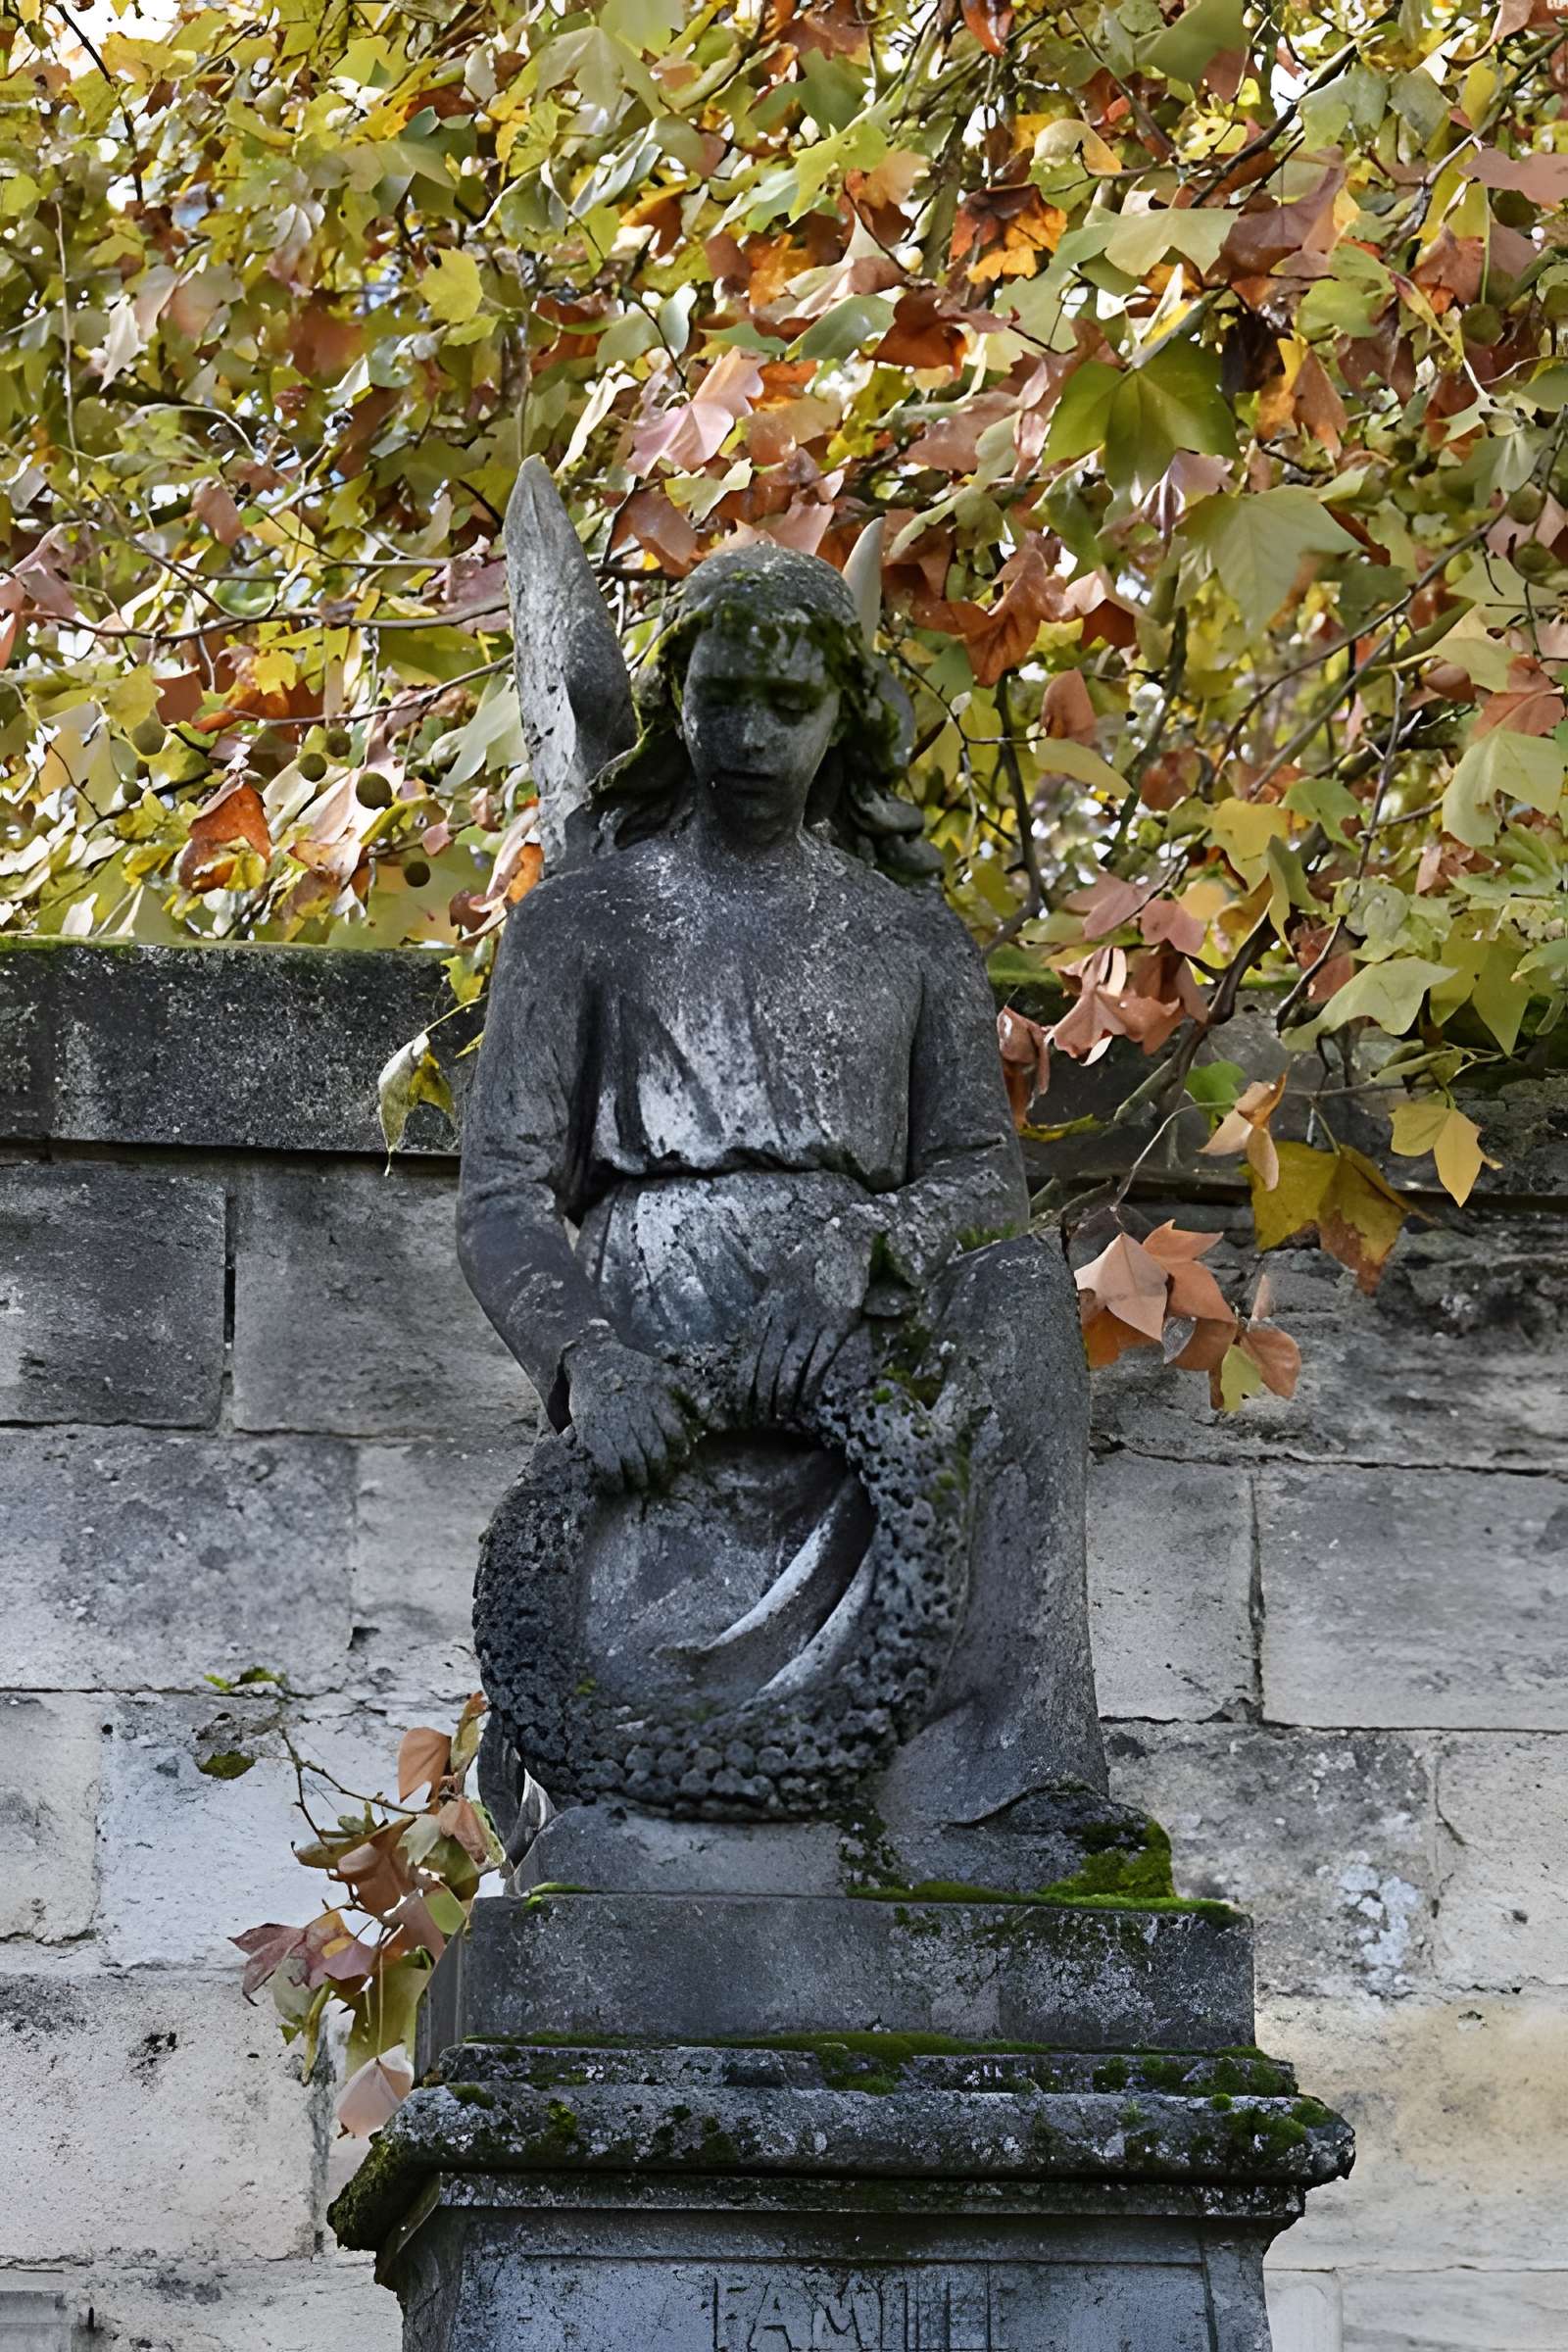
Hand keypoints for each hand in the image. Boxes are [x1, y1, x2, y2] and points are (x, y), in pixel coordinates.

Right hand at [564, 1333, 695, 1490]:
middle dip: (660, 1470)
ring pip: (632, 1460)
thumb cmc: (636, 1370)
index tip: (678, 1458)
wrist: (593, 1357)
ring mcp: (612, 1420)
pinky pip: (605, 1462)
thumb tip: (720, 1426)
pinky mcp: (591, 1429)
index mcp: (657, 1397)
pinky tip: (617, 1484)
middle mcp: (636, 1409)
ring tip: (641, 1482)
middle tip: (661, 1478)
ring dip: (639, 1477)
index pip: (675, 1433)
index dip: (679, 1450)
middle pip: (654, 1451)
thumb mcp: (668, 1375)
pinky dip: (613, 1478)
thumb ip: (695, 1397)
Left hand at [742, 1214, 878, 1419]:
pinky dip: (810, 1384)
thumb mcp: (778, 1282)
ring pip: (791, 1367)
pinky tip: (806, 1400)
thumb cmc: (809, 1263)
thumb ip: (767, 1312)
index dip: (743, 1381)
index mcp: (768, 1306)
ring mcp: (811, 1320)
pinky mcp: (836, 1324)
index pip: (749, 1352)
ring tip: (781, 1415)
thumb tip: (752, 1345)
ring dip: (784, 1396)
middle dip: (761, 1396)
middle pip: (767, 1365)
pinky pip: (819, 1361)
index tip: (739, 1403)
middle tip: (760, 1417)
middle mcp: (785, 1315)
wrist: (843, 1240)